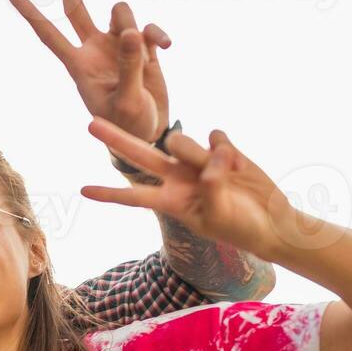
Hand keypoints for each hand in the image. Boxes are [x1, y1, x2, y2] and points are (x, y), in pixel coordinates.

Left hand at [10, 0, 171, 142]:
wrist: (148, 134)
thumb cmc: (129, 125)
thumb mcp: (127, 100)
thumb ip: (129, 65)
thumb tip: (130, 30)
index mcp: (80, 66)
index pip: (50, 35)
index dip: (32, 15)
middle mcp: (95, 51)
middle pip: (76, 11)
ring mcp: (118, 47)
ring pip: (120, 13)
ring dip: (134, 30)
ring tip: (146, 63)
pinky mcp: (141, 49)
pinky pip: (147, 28)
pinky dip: (156, 35)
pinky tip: (165, 47)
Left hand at [81, 118, 312, 262]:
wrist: (268, 218)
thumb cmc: (240, 227)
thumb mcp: (219, 216)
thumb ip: (209, 190)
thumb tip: (209, 166)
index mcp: (170, 201)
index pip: (133, 197)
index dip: (109, 194)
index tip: (82, 191)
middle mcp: (177, 178)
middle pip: (140, 154)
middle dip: (116, 139)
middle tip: (90, 123)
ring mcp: (196, 161)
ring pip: (184, 143)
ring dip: (202, 156)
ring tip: (224, 174)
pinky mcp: (220, 148)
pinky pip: (216, 137)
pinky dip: (227, 150)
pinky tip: (237, 164)